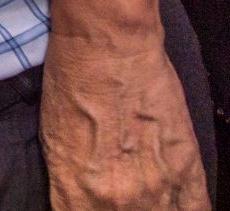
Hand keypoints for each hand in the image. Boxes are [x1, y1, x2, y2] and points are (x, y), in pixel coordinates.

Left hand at [41, 32, 208, 210]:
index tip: (91, 205)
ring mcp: (157, 189)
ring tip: (143, 198)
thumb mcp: (54, 142)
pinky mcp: (188, 170)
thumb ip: (71, 184)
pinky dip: (183, 209)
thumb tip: (82, 203)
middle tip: (119, 197)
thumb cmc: (71, 84)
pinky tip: (172, 201)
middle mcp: (118, 201)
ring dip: (150, 210)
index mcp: (77, 192)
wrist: (107, 46)